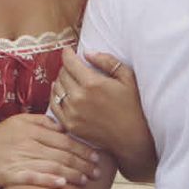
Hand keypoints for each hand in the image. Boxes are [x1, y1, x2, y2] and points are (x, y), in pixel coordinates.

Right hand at [0, 113, 101, 188]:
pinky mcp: (12, 175)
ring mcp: (21, 160)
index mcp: (33, 130)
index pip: (65, 140)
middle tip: (98, 171)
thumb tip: (64, 127)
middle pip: (63, 154)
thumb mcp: (20, 121)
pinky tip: (62, 185)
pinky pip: (33, 178)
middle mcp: (29, 144)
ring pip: (53, 167)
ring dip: (72, 174)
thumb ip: (42, 122)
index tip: (97, 155)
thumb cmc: (0, 136)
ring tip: (86, 180)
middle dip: (83, 163)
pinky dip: (49, 181)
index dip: (83, 148)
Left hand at [51, 52, 153, 177]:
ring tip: (69, 79)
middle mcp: (79, 97)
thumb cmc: (133, 106)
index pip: (70, 62)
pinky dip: (55, 96)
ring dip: (60, 80)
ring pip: (56, 88)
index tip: (68, 51)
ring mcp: (72, 112)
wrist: (132, 138)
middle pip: (62, 74)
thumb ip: (107, 61)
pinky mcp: (70, 125)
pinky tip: (62, 93)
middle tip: (73, 66)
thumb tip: (87, 53)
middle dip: (66, 67)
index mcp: (93, 83)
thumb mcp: (127, 77)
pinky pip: (54, 105)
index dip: (67, 53)